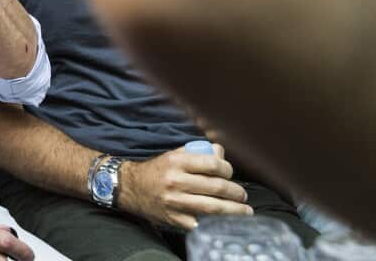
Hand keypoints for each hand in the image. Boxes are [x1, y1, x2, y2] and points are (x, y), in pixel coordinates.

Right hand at [117, 145, 251, 230]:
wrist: (130, 187)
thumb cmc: (157, 170)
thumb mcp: (174, 155)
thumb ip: (198, 152)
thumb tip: (221, 154)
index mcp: (177, 162)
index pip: (213, 164)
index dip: (228, 169)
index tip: (230, 173)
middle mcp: (175, 181)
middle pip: (216, 187)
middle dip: (236, 192)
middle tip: (242, 195)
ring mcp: (174, 202)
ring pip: (212, 207)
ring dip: (234, 210)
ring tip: (244, 210)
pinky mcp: (173, 218)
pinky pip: (199, 222)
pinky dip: (212, 223)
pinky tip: (222, 221)